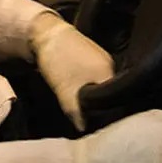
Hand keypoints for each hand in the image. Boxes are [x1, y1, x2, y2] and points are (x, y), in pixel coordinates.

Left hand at [29, 12, 114, 130]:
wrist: (45, 33)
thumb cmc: (58, 60)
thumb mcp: (65, 90)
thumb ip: (77, 112)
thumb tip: (84, 129)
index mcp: (108, 72)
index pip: (116, 100)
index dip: (108, 113)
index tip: (100, 124)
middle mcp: (110, 65)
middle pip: (110, 92)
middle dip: (101, 106)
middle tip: (92, 119)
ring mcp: (101, 59)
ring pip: (102, 84)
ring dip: (94, 97)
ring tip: (85, 108)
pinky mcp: (90, 56)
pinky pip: (95, 77)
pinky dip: (89, 87)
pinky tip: (80, 93)